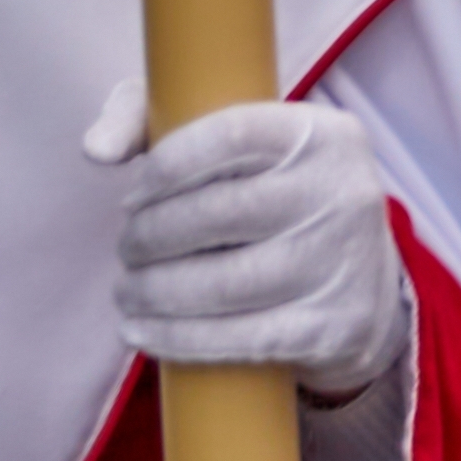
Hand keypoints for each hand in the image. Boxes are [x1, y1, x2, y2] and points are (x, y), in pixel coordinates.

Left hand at [85, 85, 414, 399]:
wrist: (364, 283)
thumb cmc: (276, 199)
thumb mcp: (240, 146)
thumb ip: (153, 121)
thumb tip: (95, 150)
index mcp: (323, 133)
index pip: (232, 134)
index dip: (167, 165)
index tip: (133, 194)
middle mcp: (342, 191)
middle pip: (218, 214)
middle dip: (149, 237)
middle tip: (127, 249)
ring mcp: (341, 262)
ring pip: (222, 284)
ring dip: (153, 292)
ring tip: (128, 290)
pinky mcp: (333, 326)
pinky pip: (239, 339)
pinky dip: (176, 339)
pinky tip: (141, 331)